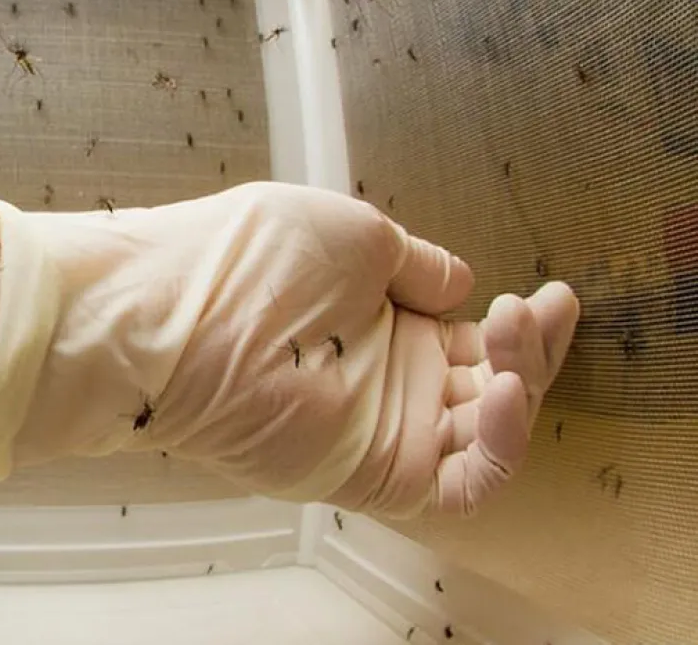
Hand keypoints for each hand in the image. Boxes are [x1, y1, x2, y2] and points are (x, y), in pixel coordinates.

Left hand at [0, 182, 579, 516]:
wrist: (169, 311)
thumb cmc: (244, 258)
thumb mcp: (352, 234)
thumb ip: (415, 264)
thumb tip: (459, 281)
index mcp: (380, 320)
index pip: (473, 335)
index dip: (521, 322)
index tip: (550, 292)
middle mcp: (383, 379)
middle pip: (490, 384)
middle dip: (532, 348)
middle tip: (539, 307)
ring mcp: (379, 428)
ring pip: (486, 435)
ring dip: (524, 388)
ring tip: (519, 333)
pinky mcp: (371, 473)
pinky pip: (460, 484)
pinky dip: (499, 448)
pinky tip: (507, 392)